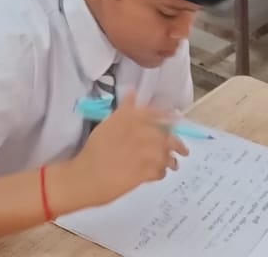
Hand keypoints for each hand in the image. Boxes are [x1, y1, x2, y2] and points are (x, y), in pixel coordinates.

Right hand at [64, 100, 187, 209]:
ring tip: (172, 164)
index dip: (168, 116)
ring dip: (170, 159)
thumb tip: (133, 92)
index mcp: (130, 119)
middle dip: (176, 143)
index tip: (177, 119)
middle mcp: (139, 134)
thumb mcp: (107, 124)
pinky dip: (161, 173)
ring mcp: (142, 154)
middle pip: (165, 136)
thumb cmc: (94, 150)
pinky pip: (159, 172)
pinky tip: (159, 174)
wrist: (85, 176)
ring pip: (165, 155)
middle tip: (183, 150)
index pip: (155, 114)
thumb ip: (124, 109)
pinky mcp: (143, 174)